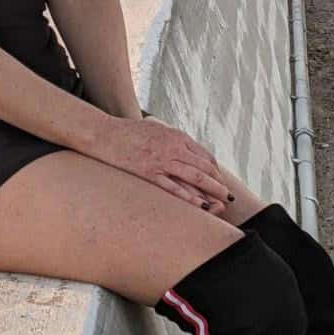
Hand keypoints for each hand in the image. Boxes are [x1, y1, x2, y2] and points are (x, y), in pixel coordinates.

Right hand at [96, 115, 231, 213]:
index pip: (204, 155)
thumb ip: (172, 139)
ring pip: (193, 177)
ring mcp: (161, 160)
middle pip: (203, 167)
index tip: (220, 180)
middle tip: (228, 196)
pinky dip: (189, 197)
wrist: (105, 133)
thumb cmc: (129, 132)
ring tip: (222, 202)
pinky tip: (200, 205)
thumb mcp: (157, 129)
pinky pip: (173, 187)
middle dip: (218, 182)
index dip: (215, 170)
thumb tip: (185, 149)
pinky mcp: (148, 172)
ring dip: (211, 190)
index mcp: (176, 136)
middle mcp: (172, 147)